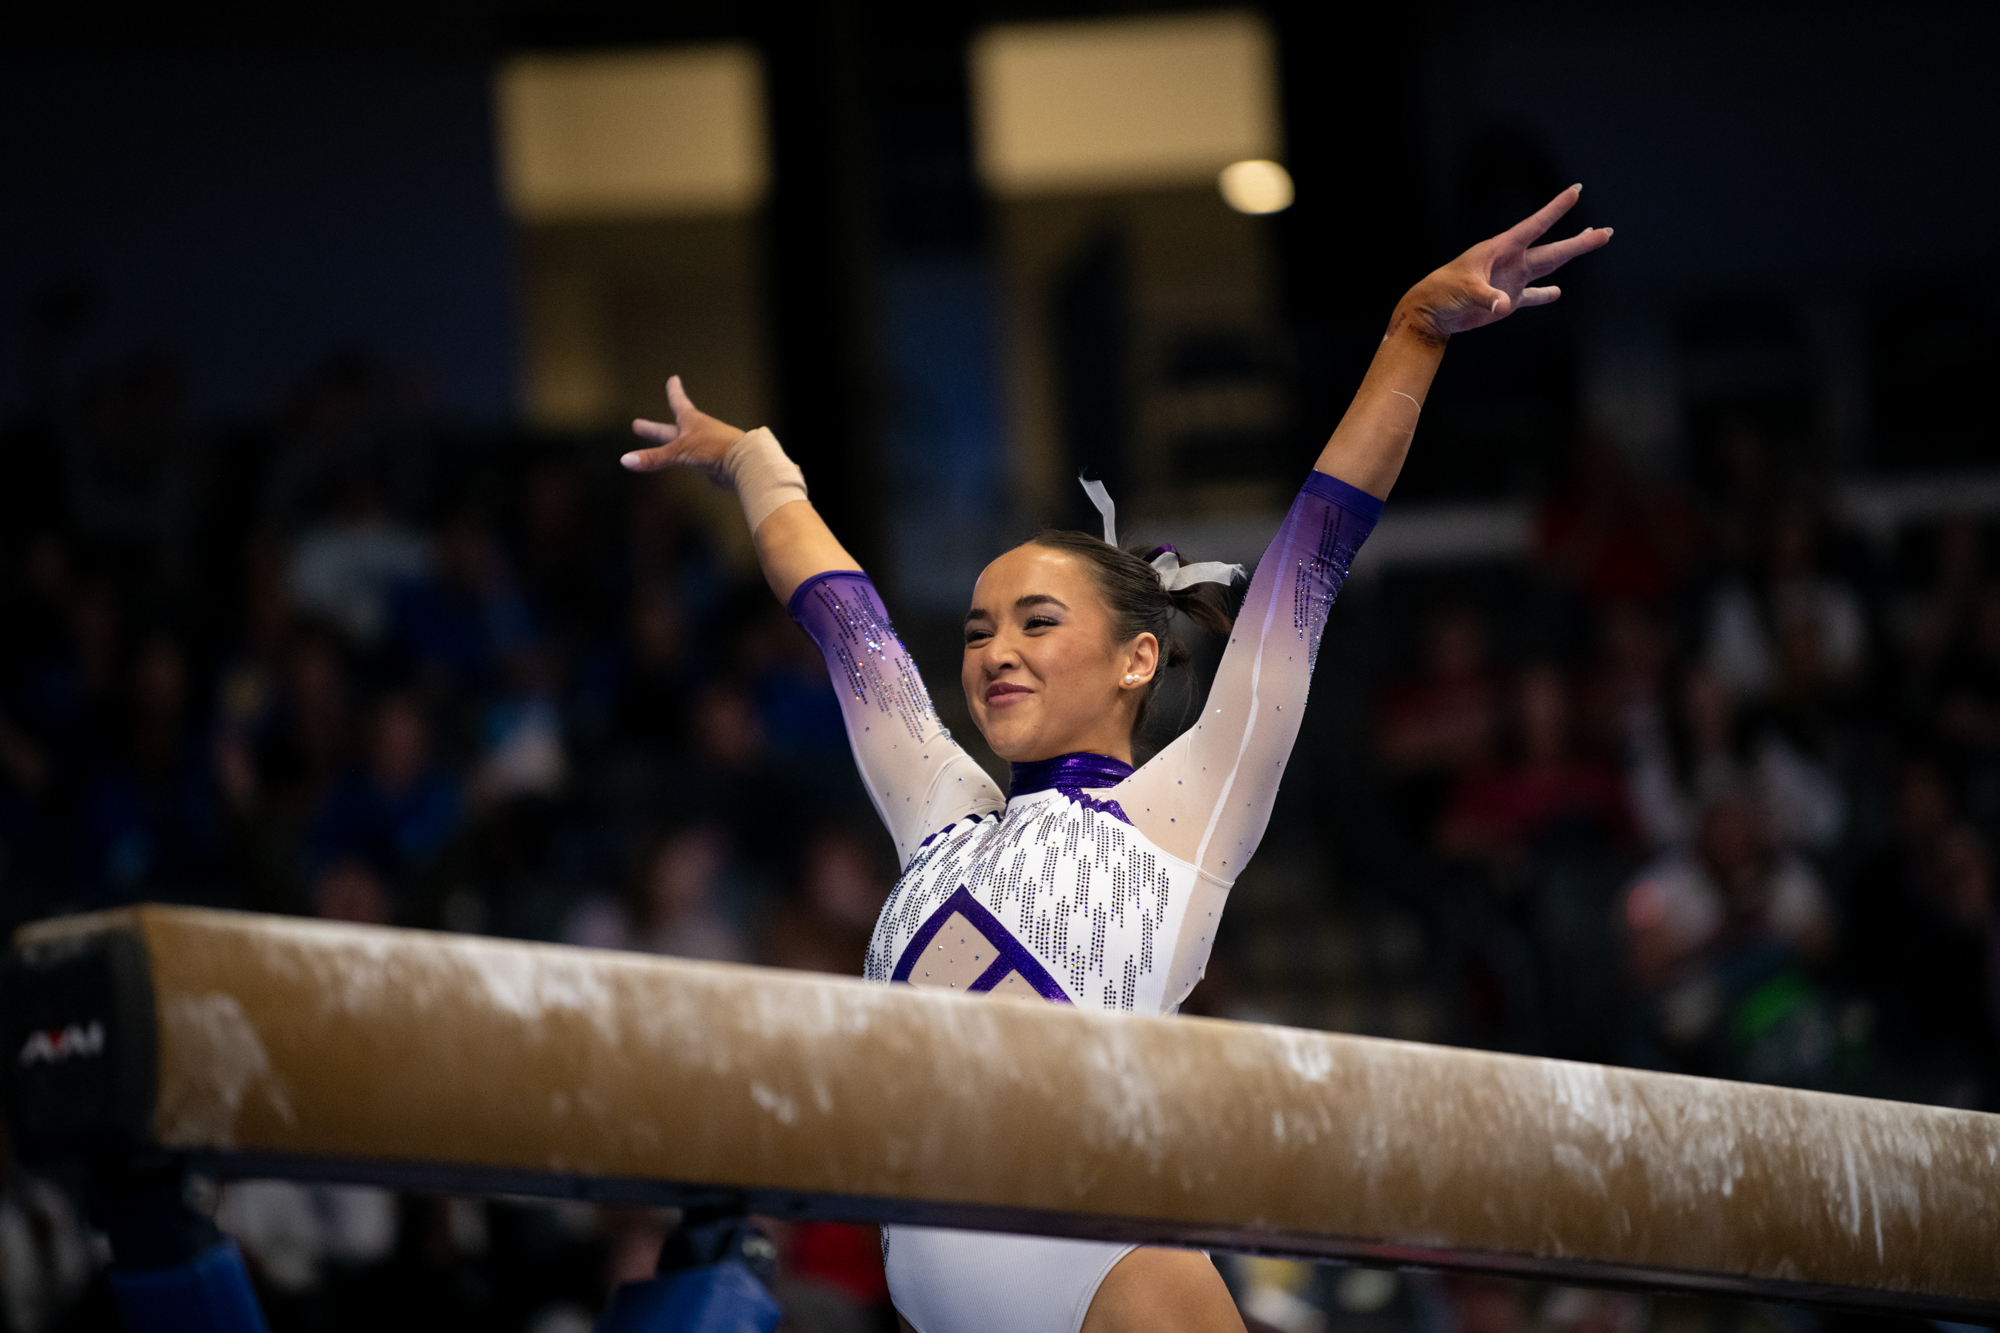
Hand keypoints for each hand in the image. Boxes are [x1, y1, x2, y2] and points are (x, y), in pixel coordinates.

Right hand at [621, 376, 746, 474]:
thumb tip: (626, 460)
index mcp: (690, 420)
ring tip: (656, 448)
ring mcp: (701, 448)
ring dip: (664, 446)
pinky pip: (687, 462)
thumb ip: (653, 457)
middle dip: (653, 427)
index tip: (674, 378)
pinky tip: (679, 463)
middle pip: (669, 429)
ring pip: (677, 446)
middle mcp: (695, 432)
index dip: (674, 391)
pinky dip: (678, 461)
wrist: (742, 464)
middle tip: (637, 423)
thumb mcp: (679, 450)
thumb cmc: (714, 448)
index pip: (678, 401)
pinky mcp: (707, 464)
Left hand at [1396, 185, 1611, 339]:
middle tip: (1606, 232)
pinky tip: (1557, 292)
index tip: (1575, 190)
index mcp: (1501, 249)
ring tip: (1592, 240)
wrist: (1430, 312)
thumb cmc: (1442, 292)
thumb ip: (1486, 296)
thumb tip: (1506, 306)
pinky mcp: (1506, 301)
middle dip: (1579, 241)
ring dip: (1570, 256)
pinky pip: (1531, 297)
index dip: (1555, 208)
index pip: (1535, 225)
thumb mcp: (1463, 290)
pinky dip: (1543, 296)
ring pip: (1548, 268)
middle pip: (1552, 249)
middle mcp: (1511, 261)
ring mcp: (1511, 280)